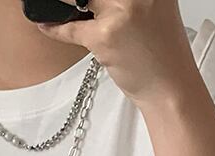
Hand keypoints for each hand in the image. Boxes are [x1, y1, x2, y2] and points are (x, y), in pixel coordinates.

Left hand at [35, 0, 199, 106]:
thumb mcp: (151, 10)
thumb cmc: (161, 54)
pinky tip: (45, 23)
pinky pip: (70, 28)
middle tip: (68, 3)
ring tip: (51, 5)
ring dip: (63, 5)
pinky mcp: (105, 36)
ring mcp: (121, 12)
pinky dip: (54, 27)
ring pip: (78, 0)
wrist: (169, 87)